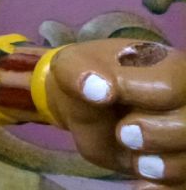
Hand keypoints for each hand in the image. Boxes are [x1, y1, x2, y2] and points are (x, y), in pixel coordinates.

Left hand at [48, 39, 185, 186]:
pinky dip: (163, 187)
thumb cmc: (86, 79)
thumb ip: (79, 72)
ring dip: (163, 166)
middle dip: (156, 134)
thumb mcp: (71, 67)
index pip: (169, 86)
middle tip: (124, 134)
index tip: (105, 97)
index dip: (135, 96)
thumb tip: (97, 89)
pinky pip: (183, 183)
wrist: (86, 102)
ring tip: (137, 161)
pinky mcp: (181, 162)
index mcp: (168, 67)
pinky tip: (141, 187)